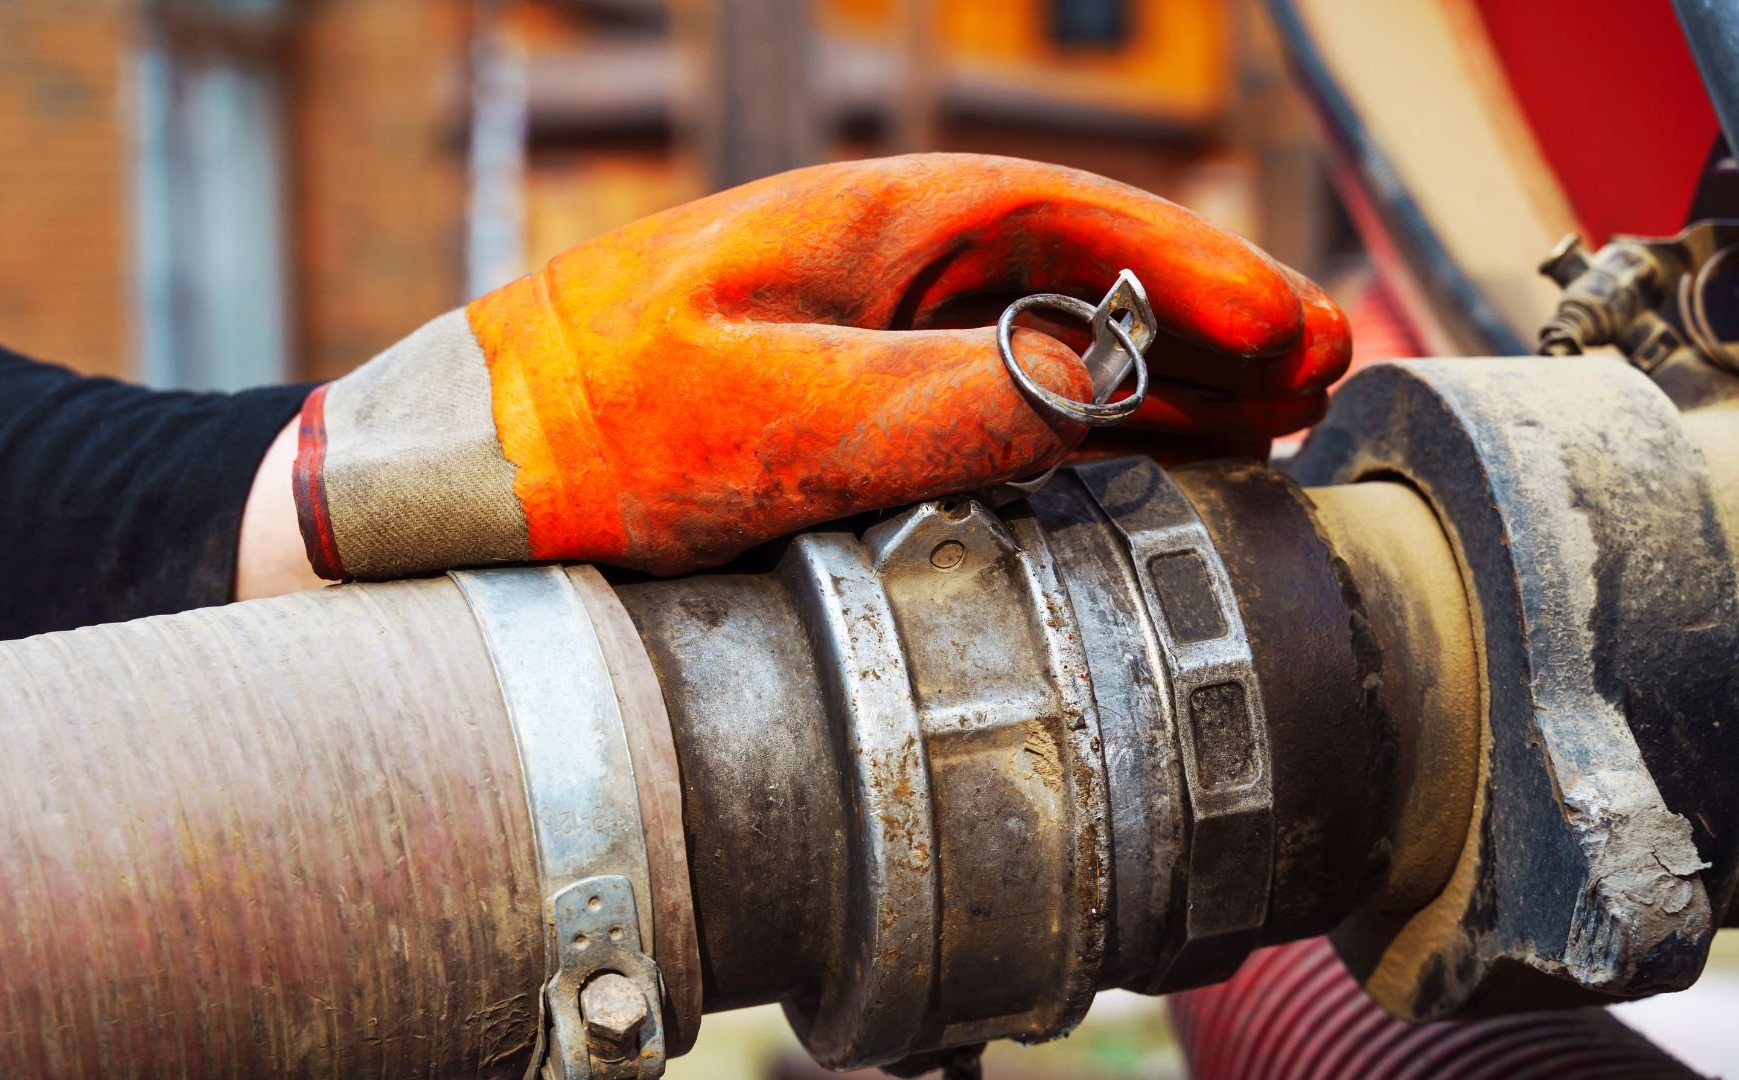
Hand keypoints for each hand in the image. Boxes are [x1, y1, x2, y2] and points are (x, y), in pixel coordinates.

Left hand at [268, 153, 1348, 583]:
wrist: (476, 460)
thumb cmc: (599, 422)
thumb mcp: (770, 416)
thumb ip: (937, 403)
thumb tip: (1090, 393)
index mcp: (877, 224)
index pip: (1075, 226)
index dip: (1199, 276)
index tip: (1296, 332)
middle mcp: (888, 260)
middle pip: (1088, 273)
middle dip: (1212, 320)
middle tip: (1325, 374)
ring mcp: (872, 325)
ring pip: (1055, 333)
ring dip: (1167, 372)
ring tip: (1276, 416)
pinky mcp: (850, 395)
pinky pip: (998, 391)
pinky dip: (1086, 416)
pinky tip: (1150, 448)